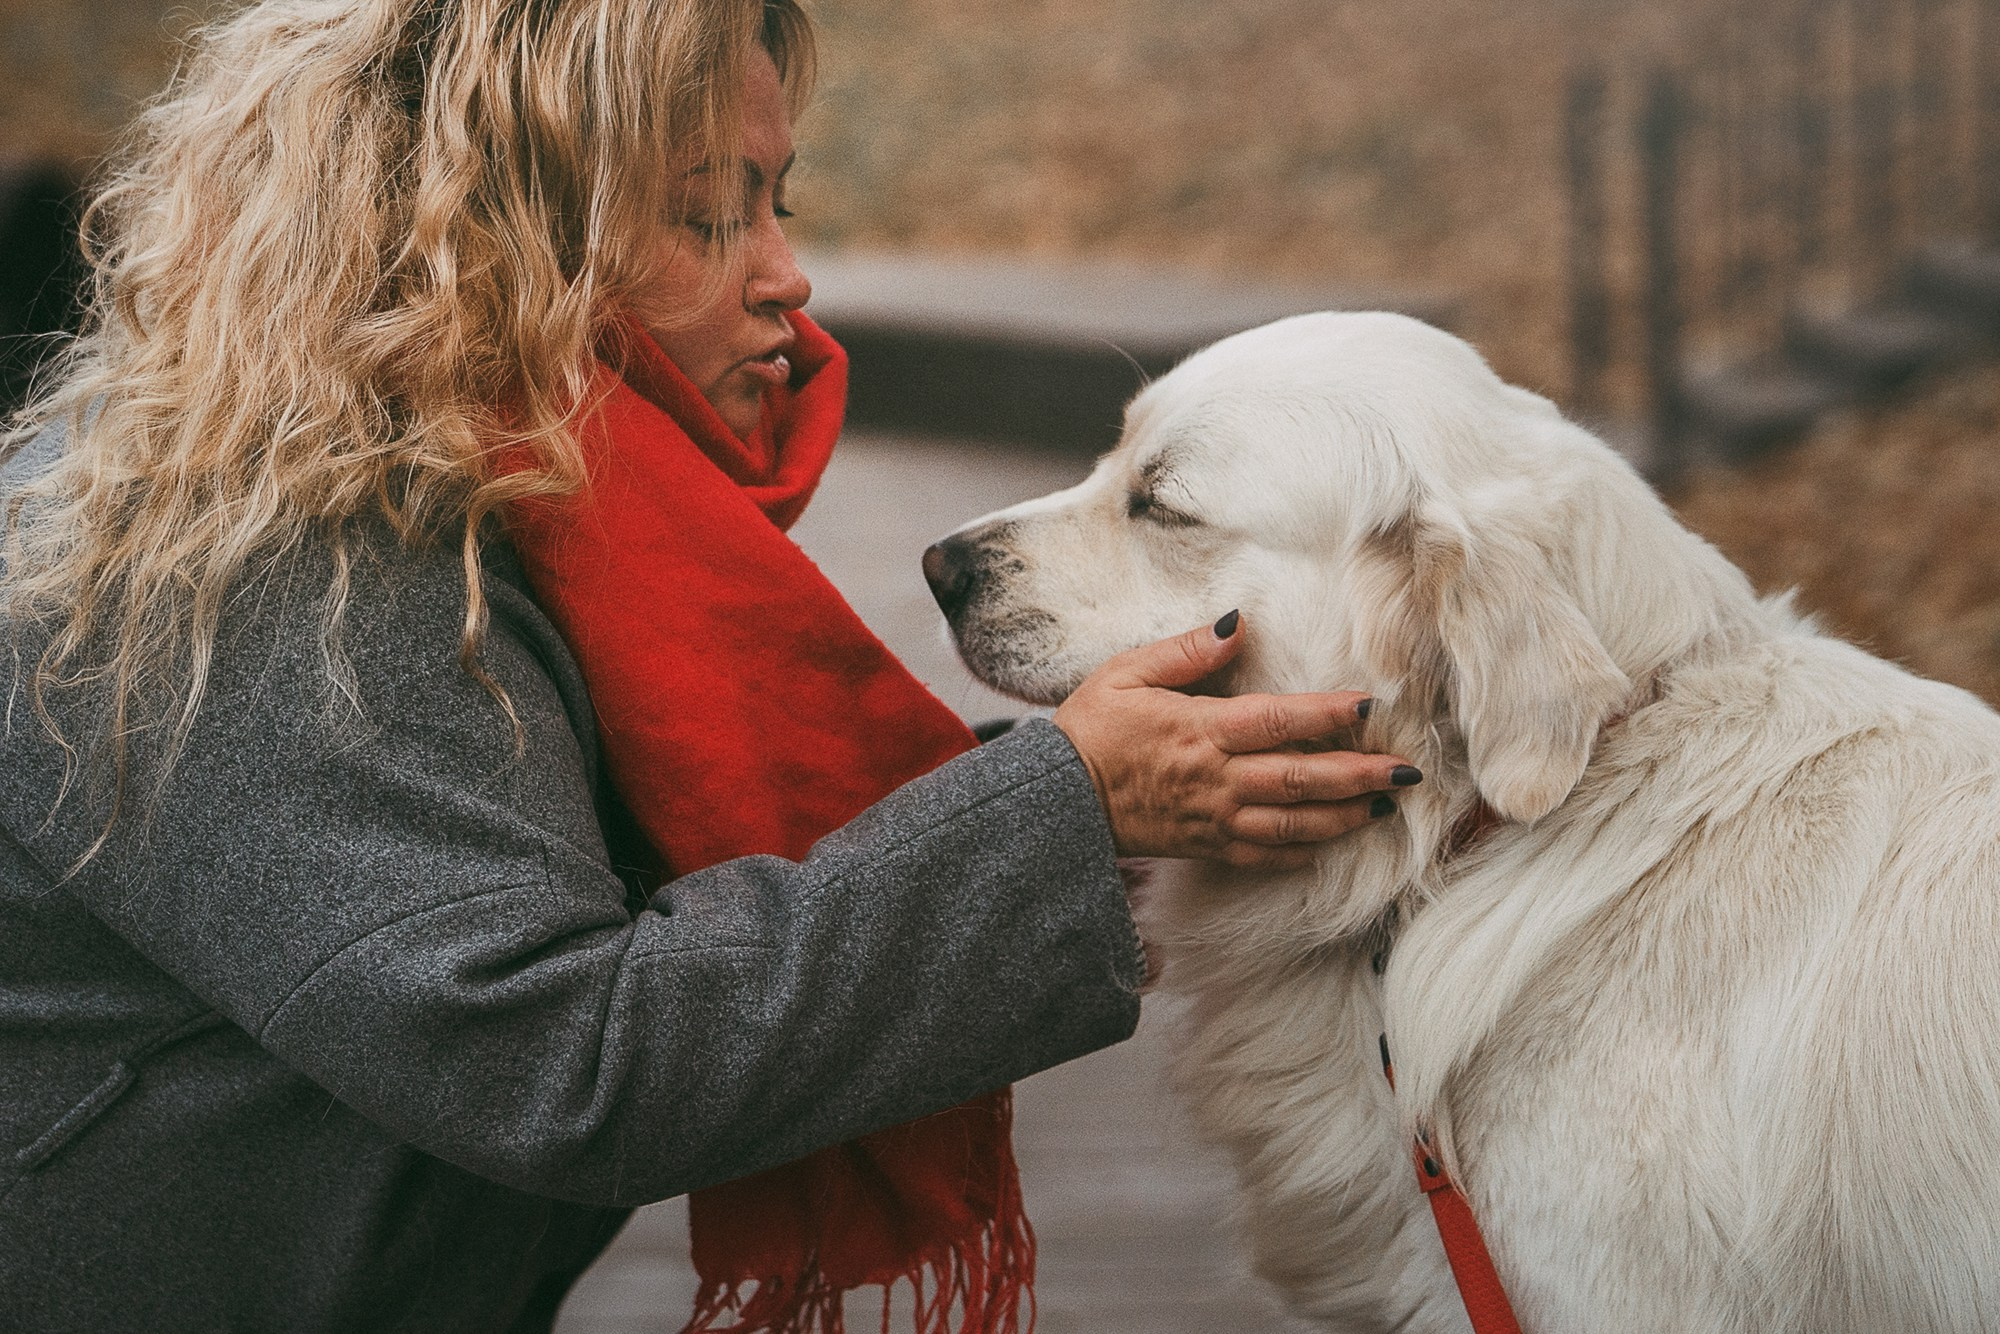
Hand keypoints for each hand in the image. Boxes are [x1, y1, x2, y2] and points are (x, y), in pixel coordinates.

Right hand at [1051, 612, 1419, 868]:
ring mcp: (1213, 818)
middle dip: (1359, 775)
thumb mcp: (1125, 672)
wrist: (1054, 801)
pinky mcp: (1205, 847)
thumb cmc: (1089, 729)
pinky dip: (1301, 853)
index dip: (1328, 715)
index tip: (1369, 706)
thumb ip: (1185, 651)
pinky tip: (1330, 844)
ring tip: (1383, 807)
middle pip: (1301, 779)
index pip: (1279, 722)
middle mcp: (1216, 779)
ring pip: (1292, 824)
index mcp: (1200, 731)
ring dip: (1343, 818)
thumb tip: (1237, 624)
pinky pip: (1263, 855)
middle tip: (1407, 773)